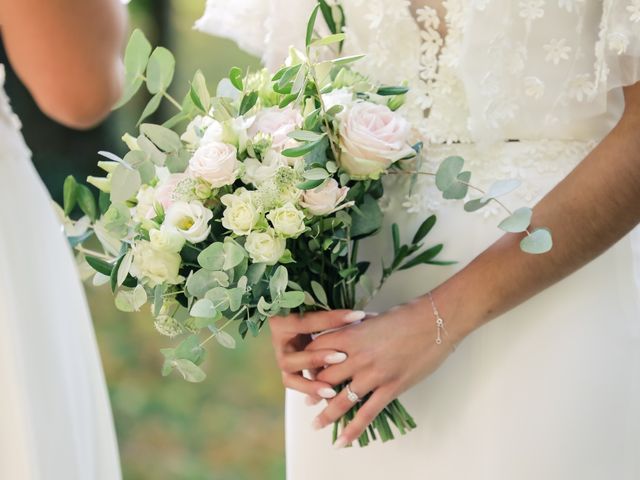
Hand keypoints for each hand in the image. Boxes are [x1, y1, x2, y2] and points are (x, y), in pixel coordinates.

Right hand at [268, 309, 366, 403]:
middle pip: (291, 355)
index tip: (357, 317)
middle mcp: (279, 342)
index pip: (307, 321)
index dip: (332, 319)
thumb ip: (332, 314)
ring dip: (311, 384)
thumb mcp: (317, 308)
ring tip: (332, 390)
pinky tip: (330, 393)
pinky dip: (311, 390)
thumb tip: (361, 316)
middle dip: (316, 358)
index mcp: (283, 320)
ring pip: (290, 377)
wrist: (295, 322)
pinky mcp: (289, 372)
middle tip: (342, 357)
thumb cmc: (307, 309)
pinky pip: (295, 385)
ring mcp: (283, 359)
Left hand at [300, 292, 467, 447]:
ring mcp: (373, 374)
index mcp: (351, 335)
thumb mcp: (373, 318)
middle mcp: (357, 356)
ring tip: (316, 424)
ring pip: (341, 400)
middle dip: (313, 391)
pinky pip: (367, 413)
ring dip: (326, 414)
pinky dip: (353, 429)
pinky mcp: (390, 388)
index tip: (308, 368)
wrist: (435, 322)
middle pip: (324, 378)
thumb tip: (347, 332)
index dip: (308, 360)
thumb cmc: (407, 315)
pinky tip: (343, 440)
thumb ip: (356, 329)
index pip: (316, 350)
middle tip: (308, 400)